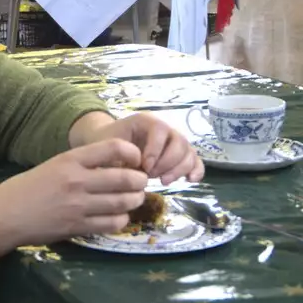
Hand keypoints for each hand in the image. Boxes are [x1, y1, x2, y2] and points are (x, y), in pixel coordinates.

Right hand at [0, 139, 148, 243]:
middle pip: (125, 178)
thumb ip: (83, 164)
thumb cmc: (28, 188)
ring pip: (123, 202)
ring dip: (135, 200)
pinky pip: (112, 223)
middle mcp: (77, 180)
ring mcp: (78, 206)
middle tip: (141, 182)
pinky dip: (122, 219)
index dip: (133, 153)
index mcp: (70, 159)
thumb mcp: (54, 165)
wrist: (4, 215)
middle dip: (140, 181)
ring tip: (135, 199)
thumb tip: (117, 166)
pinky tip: (119, 216)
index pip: (114, 148)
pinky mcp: (78, 227)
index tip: (136, 159)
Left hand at [70, 112, 204, 184]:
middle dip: (168, 163)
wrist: (108, 147)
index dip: (155, 150)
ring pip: (189, 152)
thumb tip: (137, 169)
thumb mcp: (107, 146)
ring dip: (179, 170)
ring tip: (162, 181)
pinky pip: (195, 160)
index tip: (144, 168)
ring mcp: (174, 142)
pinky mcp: (180, 156)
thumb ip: (120, 155)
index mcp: (146, 121)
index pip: (161, 130)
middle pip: (179, 141)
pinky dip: (196, 170)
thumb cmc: (106, 145)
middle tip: (152, 176)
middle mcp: (165, 128)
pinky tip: (190, 181)